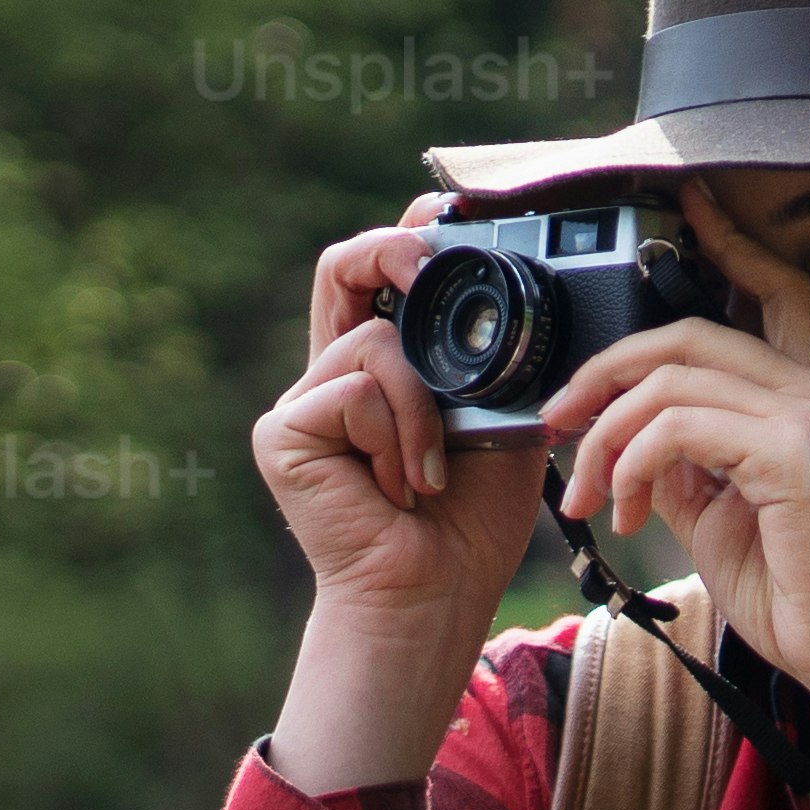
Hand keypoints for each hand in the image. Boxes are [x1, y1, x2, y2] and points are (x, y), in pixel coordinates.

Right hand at [254, 208, 556, 637]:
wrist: (435, 595)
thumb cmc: (469, 520)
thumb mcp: (502, 418)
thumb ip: (497, 357)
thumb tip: (525, 288)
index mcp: (381, 368)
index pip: (378, 274)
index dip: (405, 232)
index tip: (447, 213)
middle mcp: (332, 375)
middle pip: (342, 267)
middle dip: (392, 249)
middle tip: (430, 261)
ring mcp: (303, 403)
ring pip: (375, 342)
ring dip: (425, 405)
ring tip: (429, 471)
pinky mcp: (284, 434)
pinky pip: (359, 390)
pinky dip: (400, 435)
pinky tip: (400, 487)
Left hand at [543, 197, 809, 698]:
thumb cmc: (807, 601)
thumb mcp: (723, 521)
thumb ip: (682, 470)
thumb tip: (628, 446)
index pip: (775, 291)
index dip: (730, 242)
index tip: (685, 208)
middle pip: (691, 331)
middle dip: (607, 368)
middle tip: (557, 421)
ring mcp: (809, 416)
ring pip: (672, 377)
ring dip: (606, 434)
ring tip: (587, 495)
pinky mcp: (791, 453)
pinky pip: (678, 425)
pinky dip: (630, 459)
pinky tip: (622, 507)